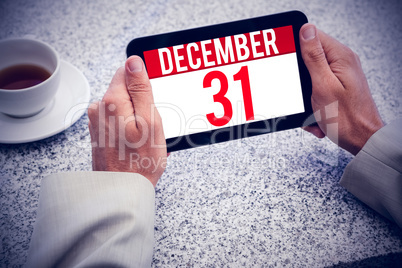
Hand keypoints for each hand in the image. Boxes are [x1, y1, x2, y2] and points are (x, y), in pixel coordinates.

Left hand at [88, 56, 166, 186]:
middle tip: (152, 125)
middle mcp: (100, 108)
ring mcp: (98, 122)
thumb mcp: (150, 121)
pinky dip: (131, 128)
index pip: (128, 71)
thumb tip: (133, 62)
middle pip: (126, 90)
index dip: (145, 84)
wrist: (122, 191)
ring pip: (124, 106)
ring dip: (137, 117)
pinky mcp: (100, 133)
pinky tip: (138, 144)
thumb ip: (141, 88)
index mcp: (112, 101)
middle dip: (143, 103)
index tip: (153, 100)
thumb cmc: (140, 162)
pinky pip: (119, 121)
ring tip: (146, 138)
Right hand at [299, 24, 383, 154]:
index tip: (289, 63)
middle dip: (300, 79)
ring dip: (305, 96)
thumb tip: (306, 30)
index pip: (313, 37)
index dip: (296, 47)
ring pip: (309, 78)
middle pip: (309, 59)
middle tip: (303, 93)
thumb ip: (313, 57)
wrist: (361, 140)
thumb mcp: (322, 85)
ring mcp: (339, 76)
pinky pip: (315, 91)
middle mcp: (342, 64)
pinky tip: (316, 116)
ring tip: (312, 109)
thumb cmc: (346, 118)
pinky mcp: (335, 89)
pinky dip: (311, 105)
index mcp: (340, 57)